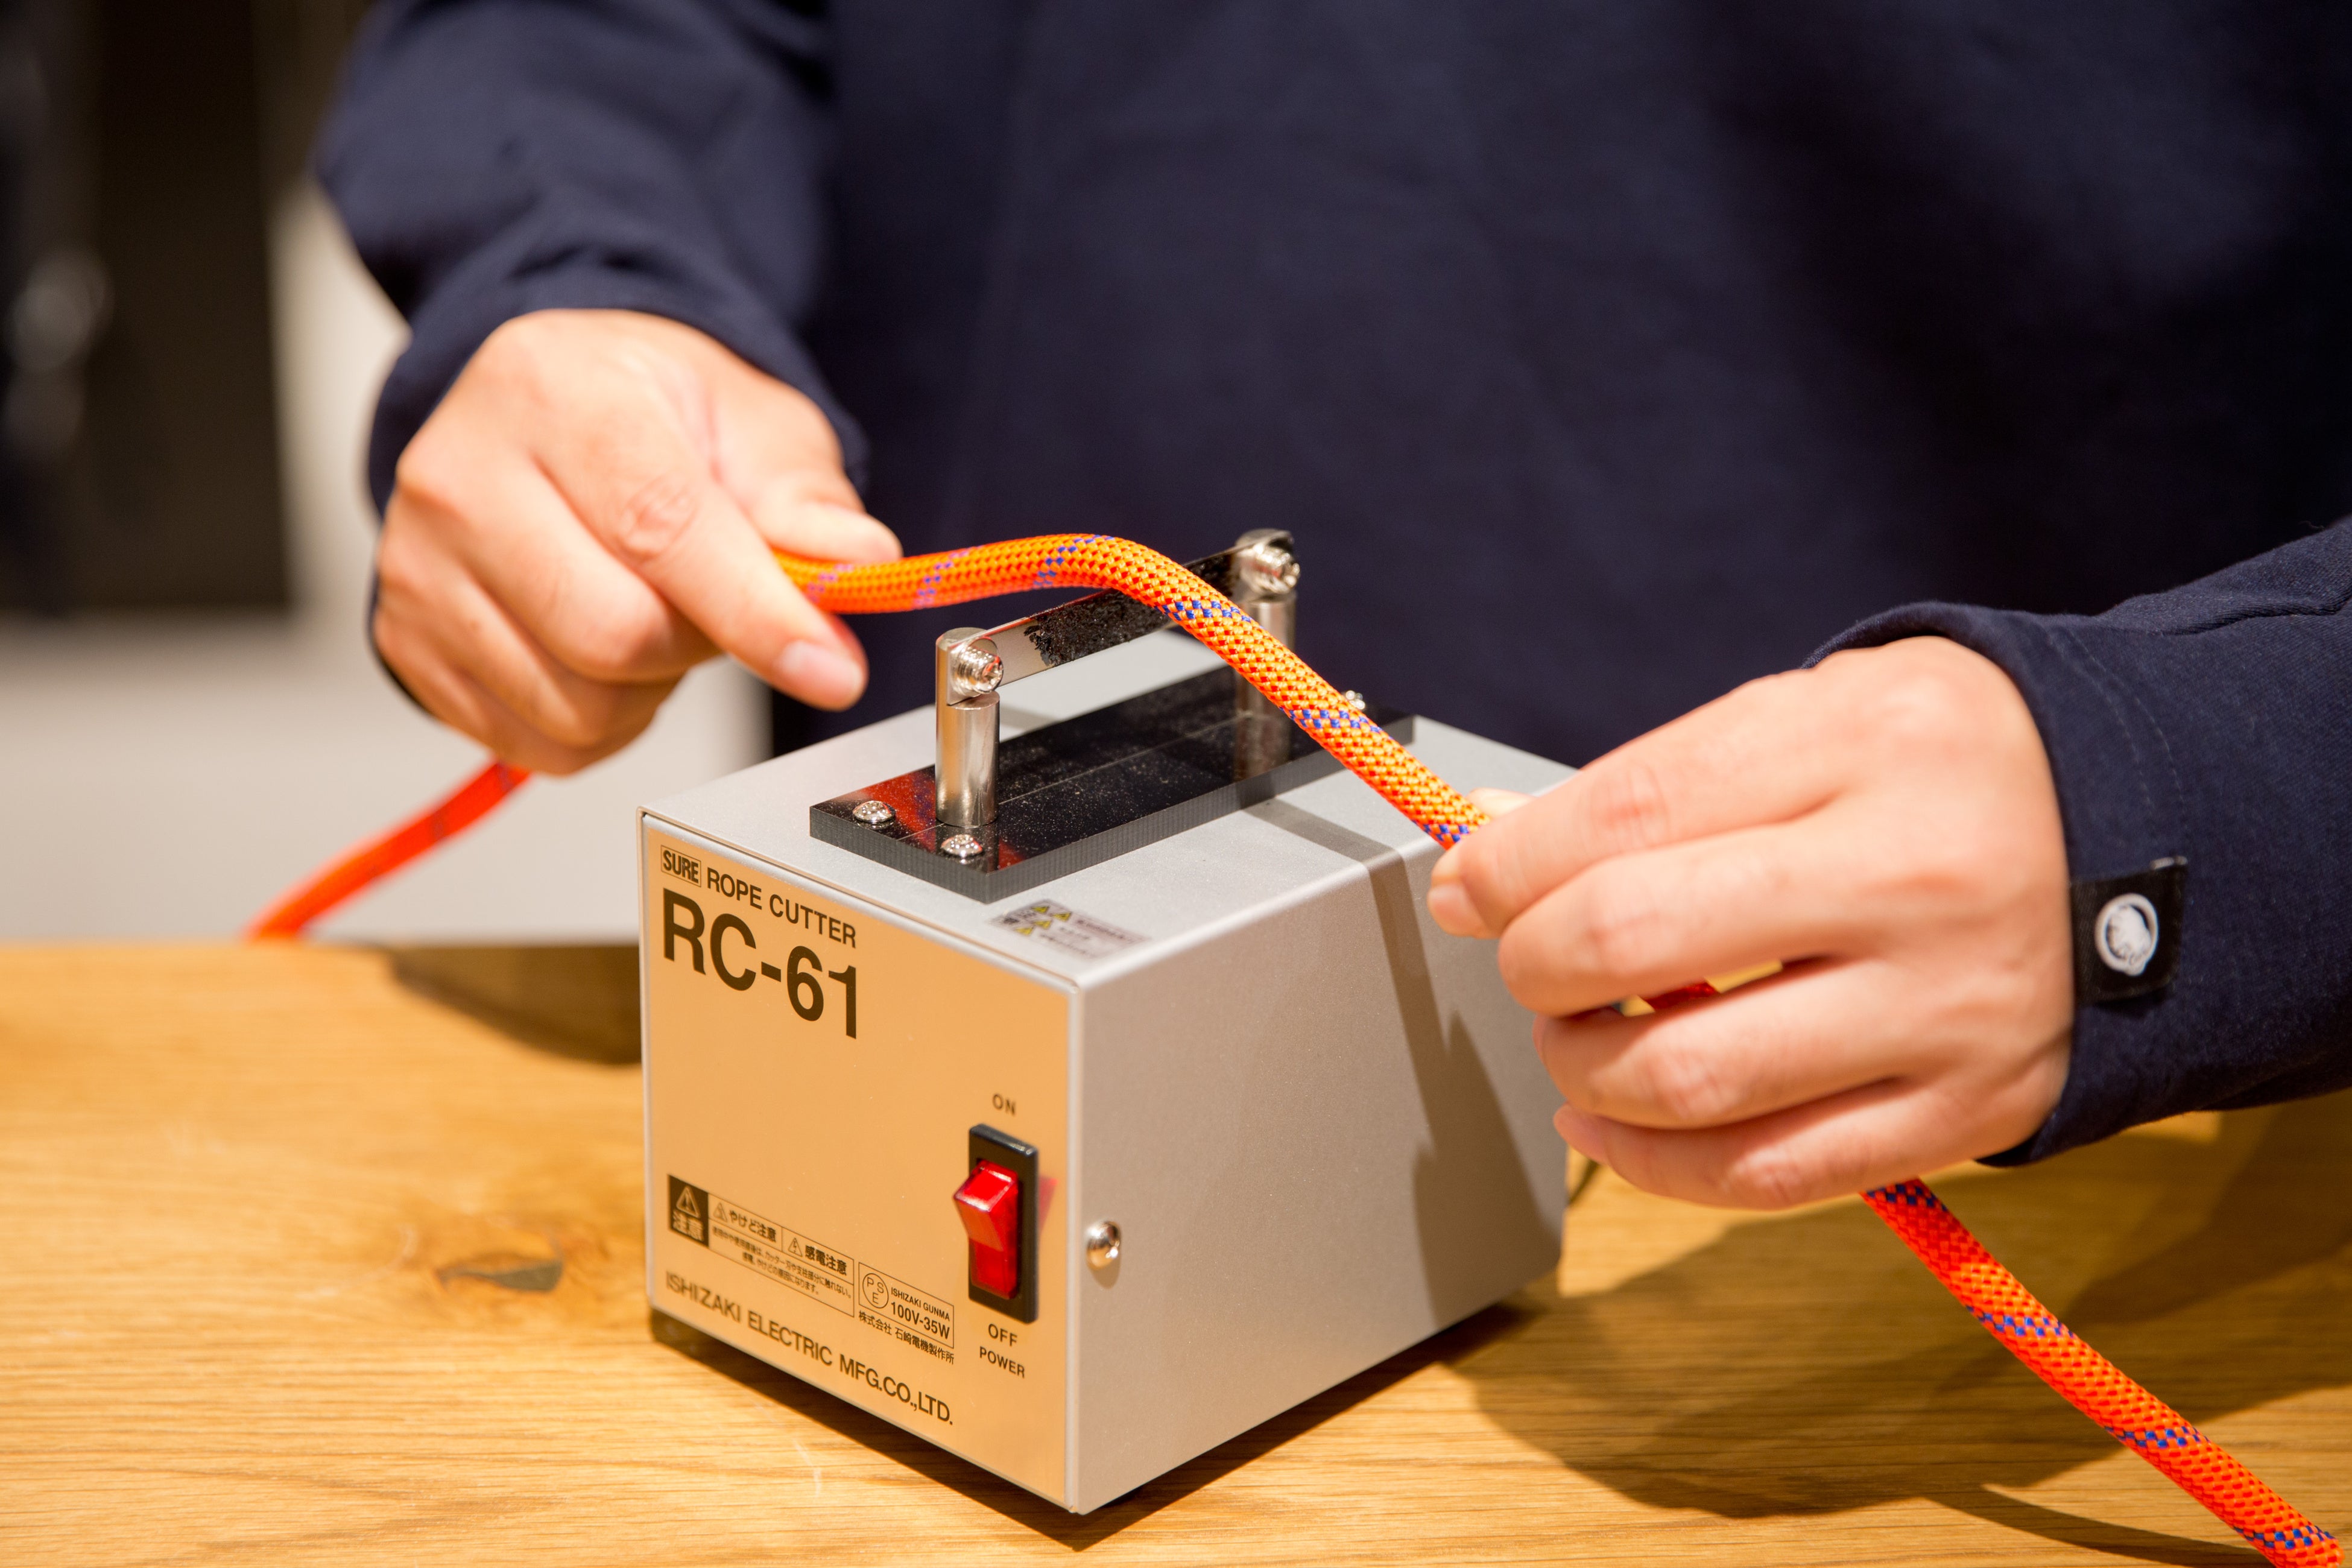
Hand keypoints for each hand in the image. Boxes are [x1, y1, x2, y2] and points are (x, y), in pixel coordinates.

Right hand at [372, 309, 899, 772]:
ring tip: (654, 615)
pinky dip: (599, 723)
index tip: (830, 669)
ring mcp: (419, 566)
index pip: (658, 527)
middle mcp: (460, 475)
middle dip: (699, 645)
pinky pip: (537, 743)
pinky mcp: (408, 643)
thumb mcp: (750, 425)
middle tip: (717, 604)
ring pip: (575, 704)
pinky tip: (602, 655)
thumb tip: (860, 561)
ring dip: (652, 691)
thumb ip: (806, 501)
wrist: (545, 411)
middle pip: (613, 633)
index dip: (754, 613)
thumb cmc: (651, 416)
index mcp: (551, 393)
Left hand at [1426, 637, 2072, 1208]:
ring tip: (1577, 1035)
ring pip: (1689, 1075)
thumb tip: (1490, 874)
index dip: (1509, 865)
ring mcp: (1947, 1006)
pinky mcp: (1967, 1110)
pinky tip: (1609, 1117)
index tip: (1467, 889)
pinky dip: (1651, 1160)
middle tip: (1528, 961)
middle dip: (1534, 963)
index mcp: (1867, 743)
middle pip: (1637, 939)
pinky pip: (1767, 1173)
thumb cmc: (1937, 773)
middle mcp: (1914, 874)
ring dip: (1582, 1066)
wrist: (2153, 837)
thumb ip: (1658, 786)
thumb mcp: (1814, 716)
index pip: (1627, 812)